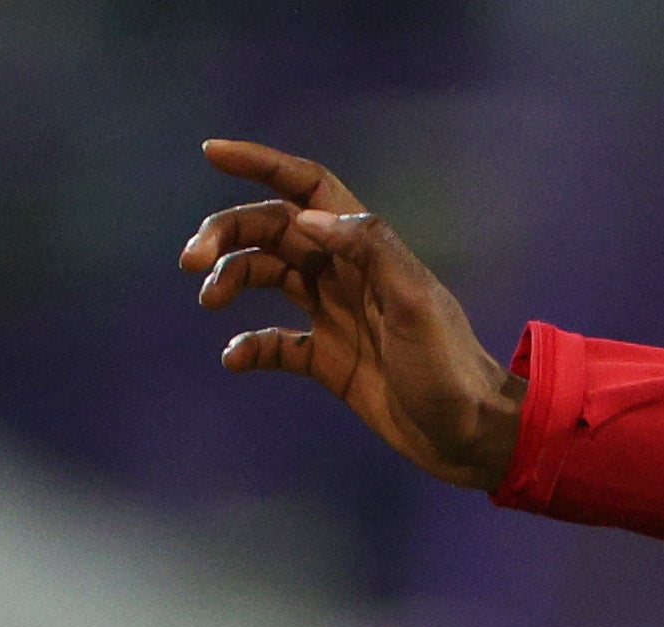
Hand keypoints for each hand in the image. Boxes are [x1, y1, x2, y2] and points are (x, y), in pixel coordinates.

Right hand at [181, 140, 523, 488]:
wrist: (472, 436)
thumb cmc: (450, 367)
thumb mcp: (416, 301)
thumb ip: (369, 249)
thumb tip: (307, 216)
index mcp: (367, 250)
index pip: (307, 188)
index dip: (262, 164)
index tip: (212, 153)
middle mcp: (346, 275)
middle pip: (273, 230)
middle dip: (227, 233)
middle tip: (190, 259)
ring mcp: (336, 316)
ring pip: (266, 277)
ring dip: (230, 279)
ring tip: (209, 301)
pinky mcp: (330, 361)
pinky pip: (277, 344)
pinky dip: (250, 346)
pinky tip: (234, 358)